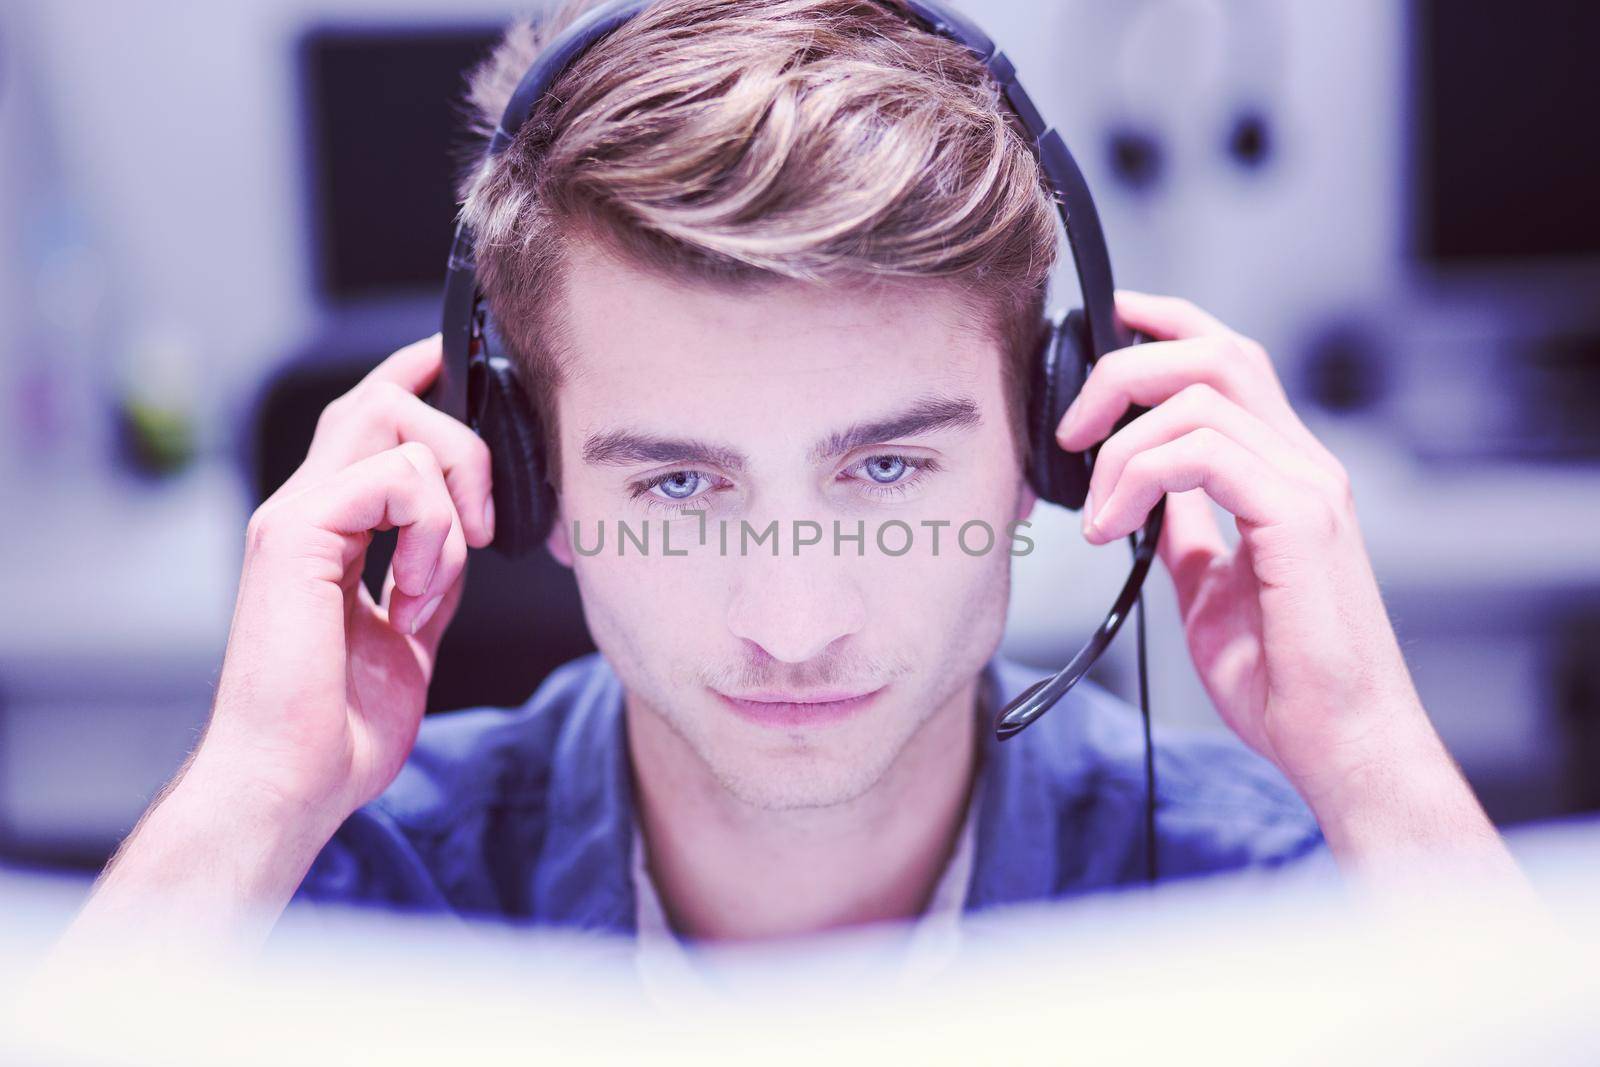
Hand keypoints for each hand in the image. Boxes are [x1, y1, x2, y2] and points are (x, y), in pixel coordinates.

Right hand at [197, 334, 494, 825]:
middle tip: (484, 523)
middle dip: (459, 438)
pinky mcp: (295, 536)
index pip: (370, 416)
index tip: (473, 368)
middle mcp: (303, 507)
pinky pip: (394, 480)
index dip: (421, 380)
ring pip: (394, 424)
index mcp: (325, 526)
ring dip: (449, 502)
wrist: (294, 783)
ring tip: (435, 582)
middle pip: (381, 398)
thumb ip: (429, 573)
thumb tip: (461, 536)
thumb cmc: (338, 727)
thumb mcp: (410, 633)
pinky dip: (431, 535)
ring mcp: (294, 516)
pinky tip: (417, 592)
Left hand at [1056, 292, 1512, 881]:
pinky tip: (1111, 529)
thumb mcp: (1209, 588)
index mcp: (1284, 471)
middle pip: (1217, 350)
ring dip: (1121, 443)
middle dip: (1127, 364)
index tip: (1099, 326)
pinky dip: (1139, 478)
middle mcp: (1303, 464)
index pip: (1228, 358)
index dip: (1164, 323)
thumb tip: (1140, 497)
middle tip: (1070, 429)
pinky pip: (1205, 454)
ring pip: (1202, 395)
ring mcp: (1307, 487)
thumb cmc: (1284, 679)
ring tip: (1093, 511)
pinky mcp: (1299, 520)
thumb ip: (1184, 531)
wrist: (1337, 745)